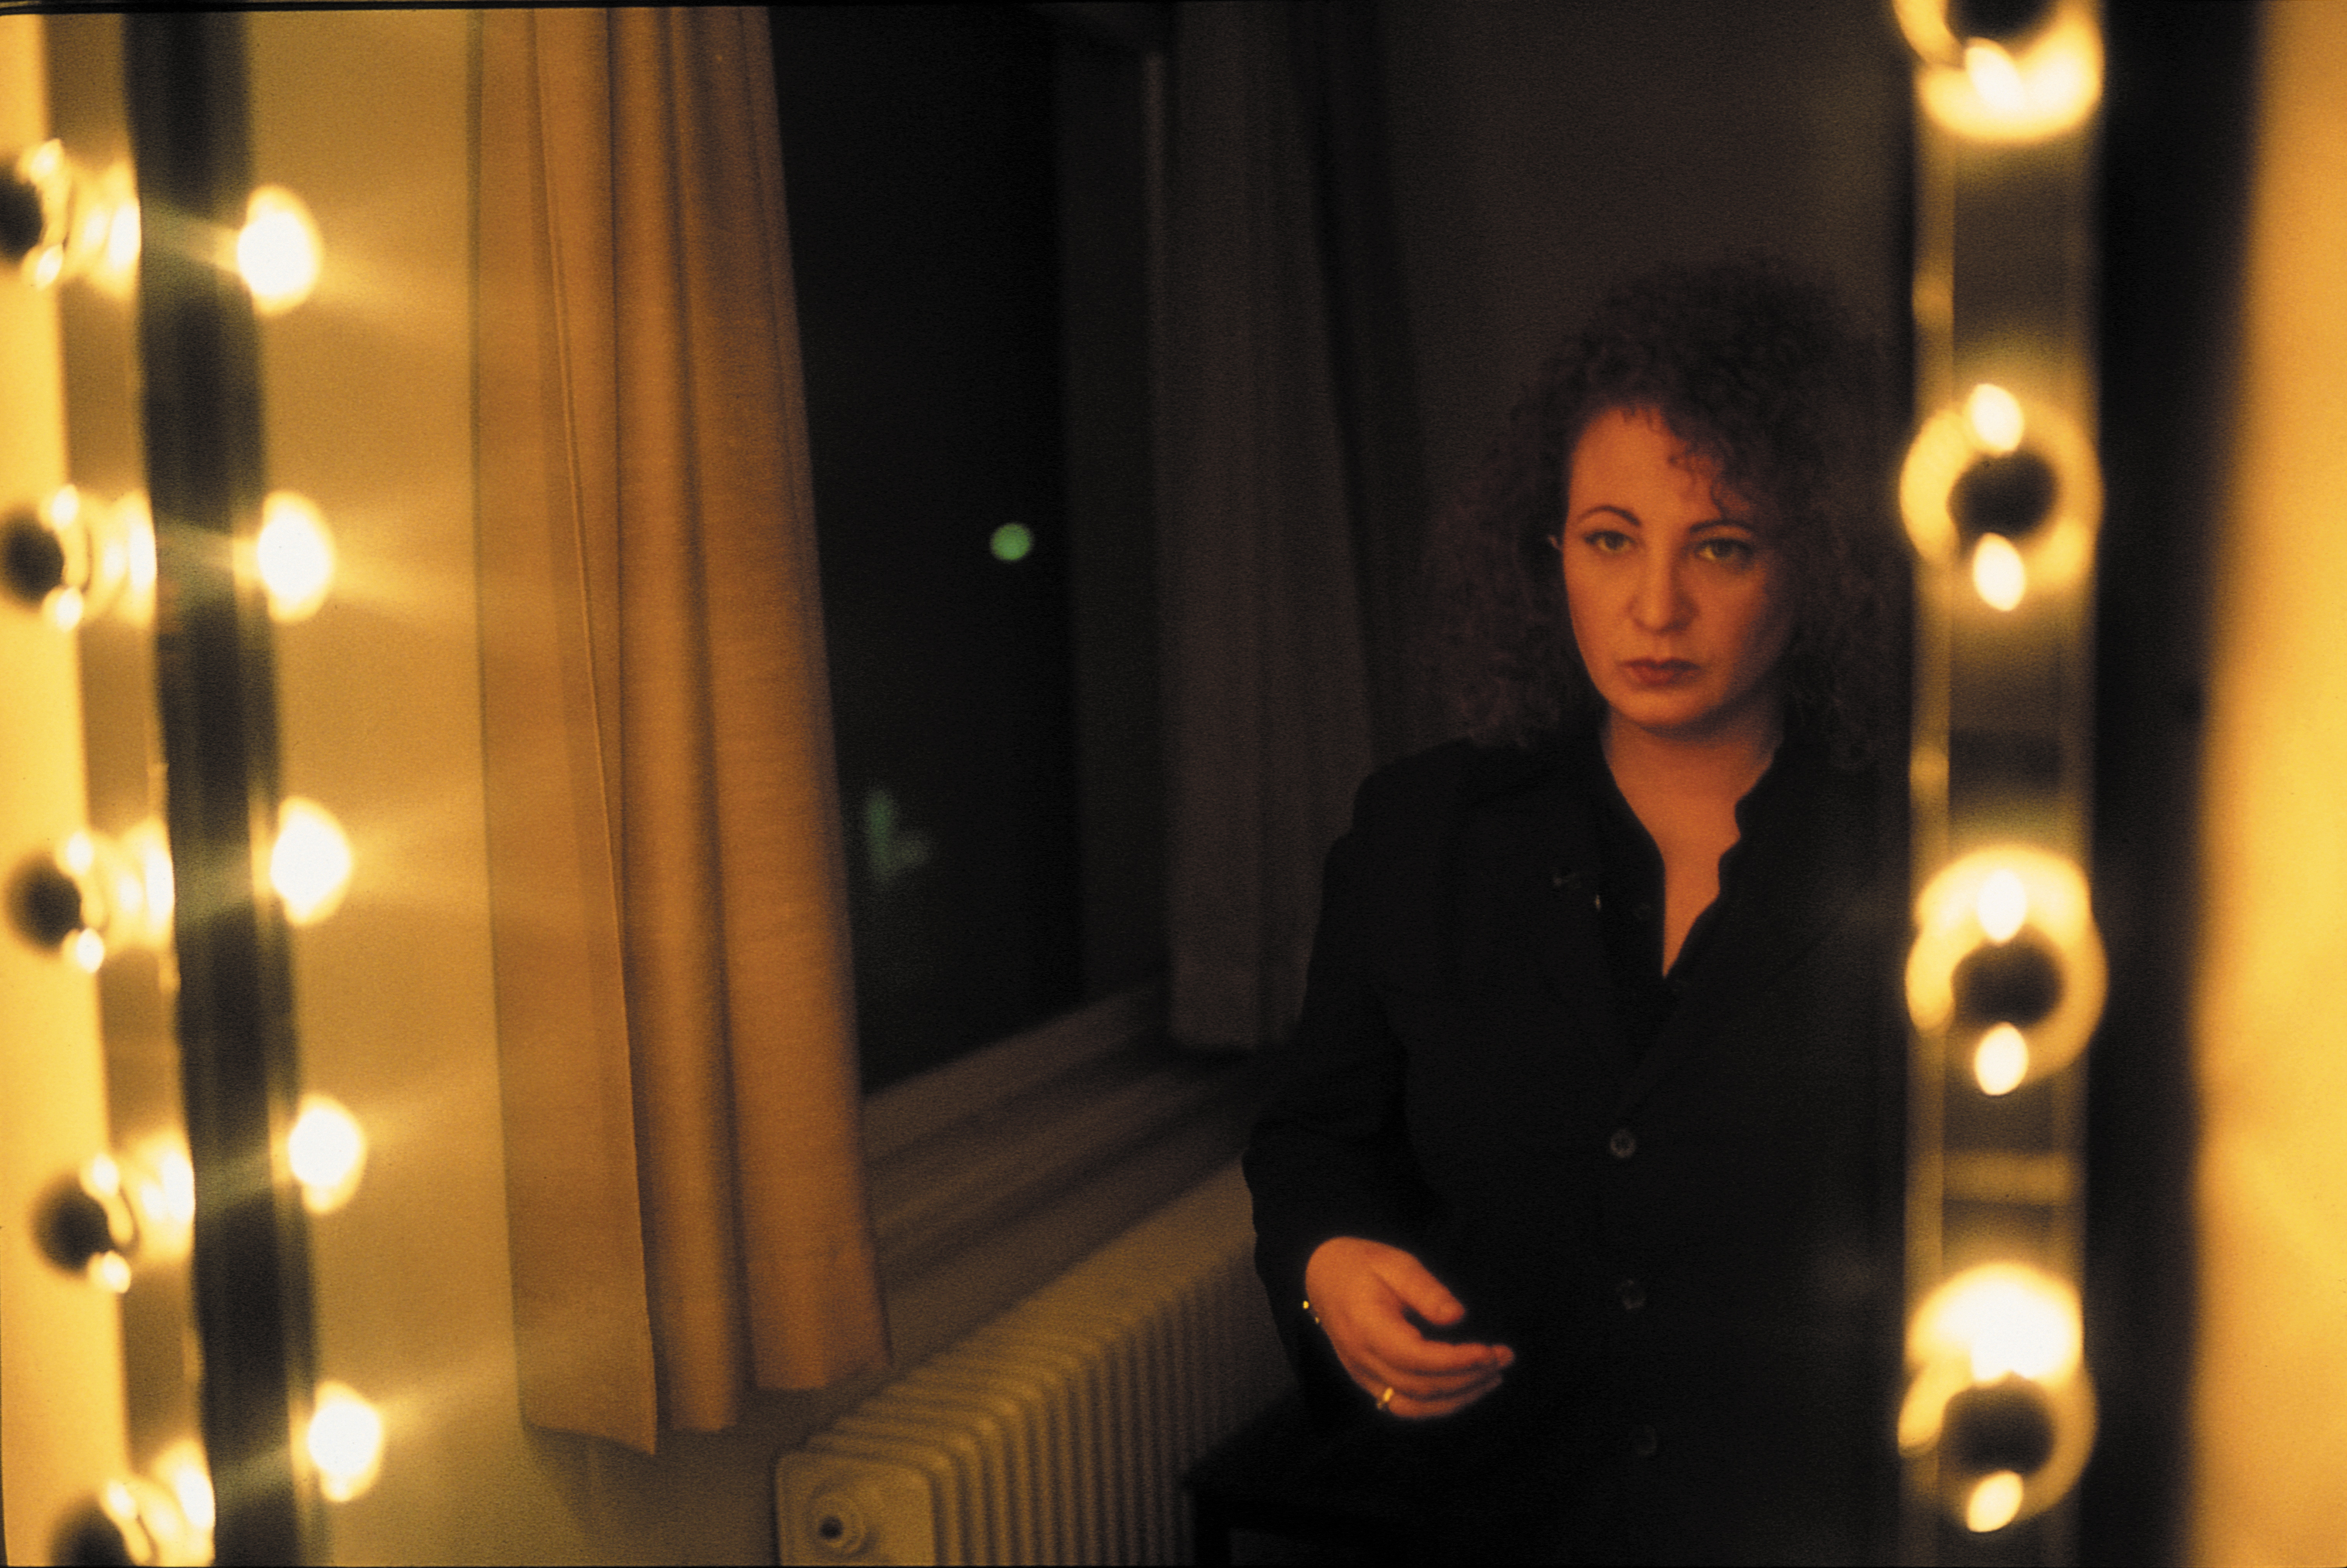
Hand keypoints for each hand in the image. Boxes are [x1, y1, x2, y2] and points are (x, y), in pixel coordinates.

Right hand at [1303, 1236, 1514, 1419]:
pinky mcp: (1368, 1382)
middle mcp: (1361, 1360)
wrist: (1322, 1276)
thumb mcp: (1395, 1262)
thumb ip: (1426, 1289)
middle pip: (1420, 1386)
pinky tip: (1465, 1389)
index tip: (1491, 1351)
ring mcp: (1362, 1376)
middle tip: (1504, 1357)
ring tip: (1493, 1377)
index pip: (1415, 1357)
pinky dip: (1439, 1405)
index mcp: (1365, 1327)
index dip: (1457, 1361)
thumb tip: (1459, 1317)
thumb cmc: (1362, 1264)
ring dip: (1458, 1398)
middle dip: (1468, 1377)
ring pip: (1414, 1406)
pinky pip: (1404, 1406)